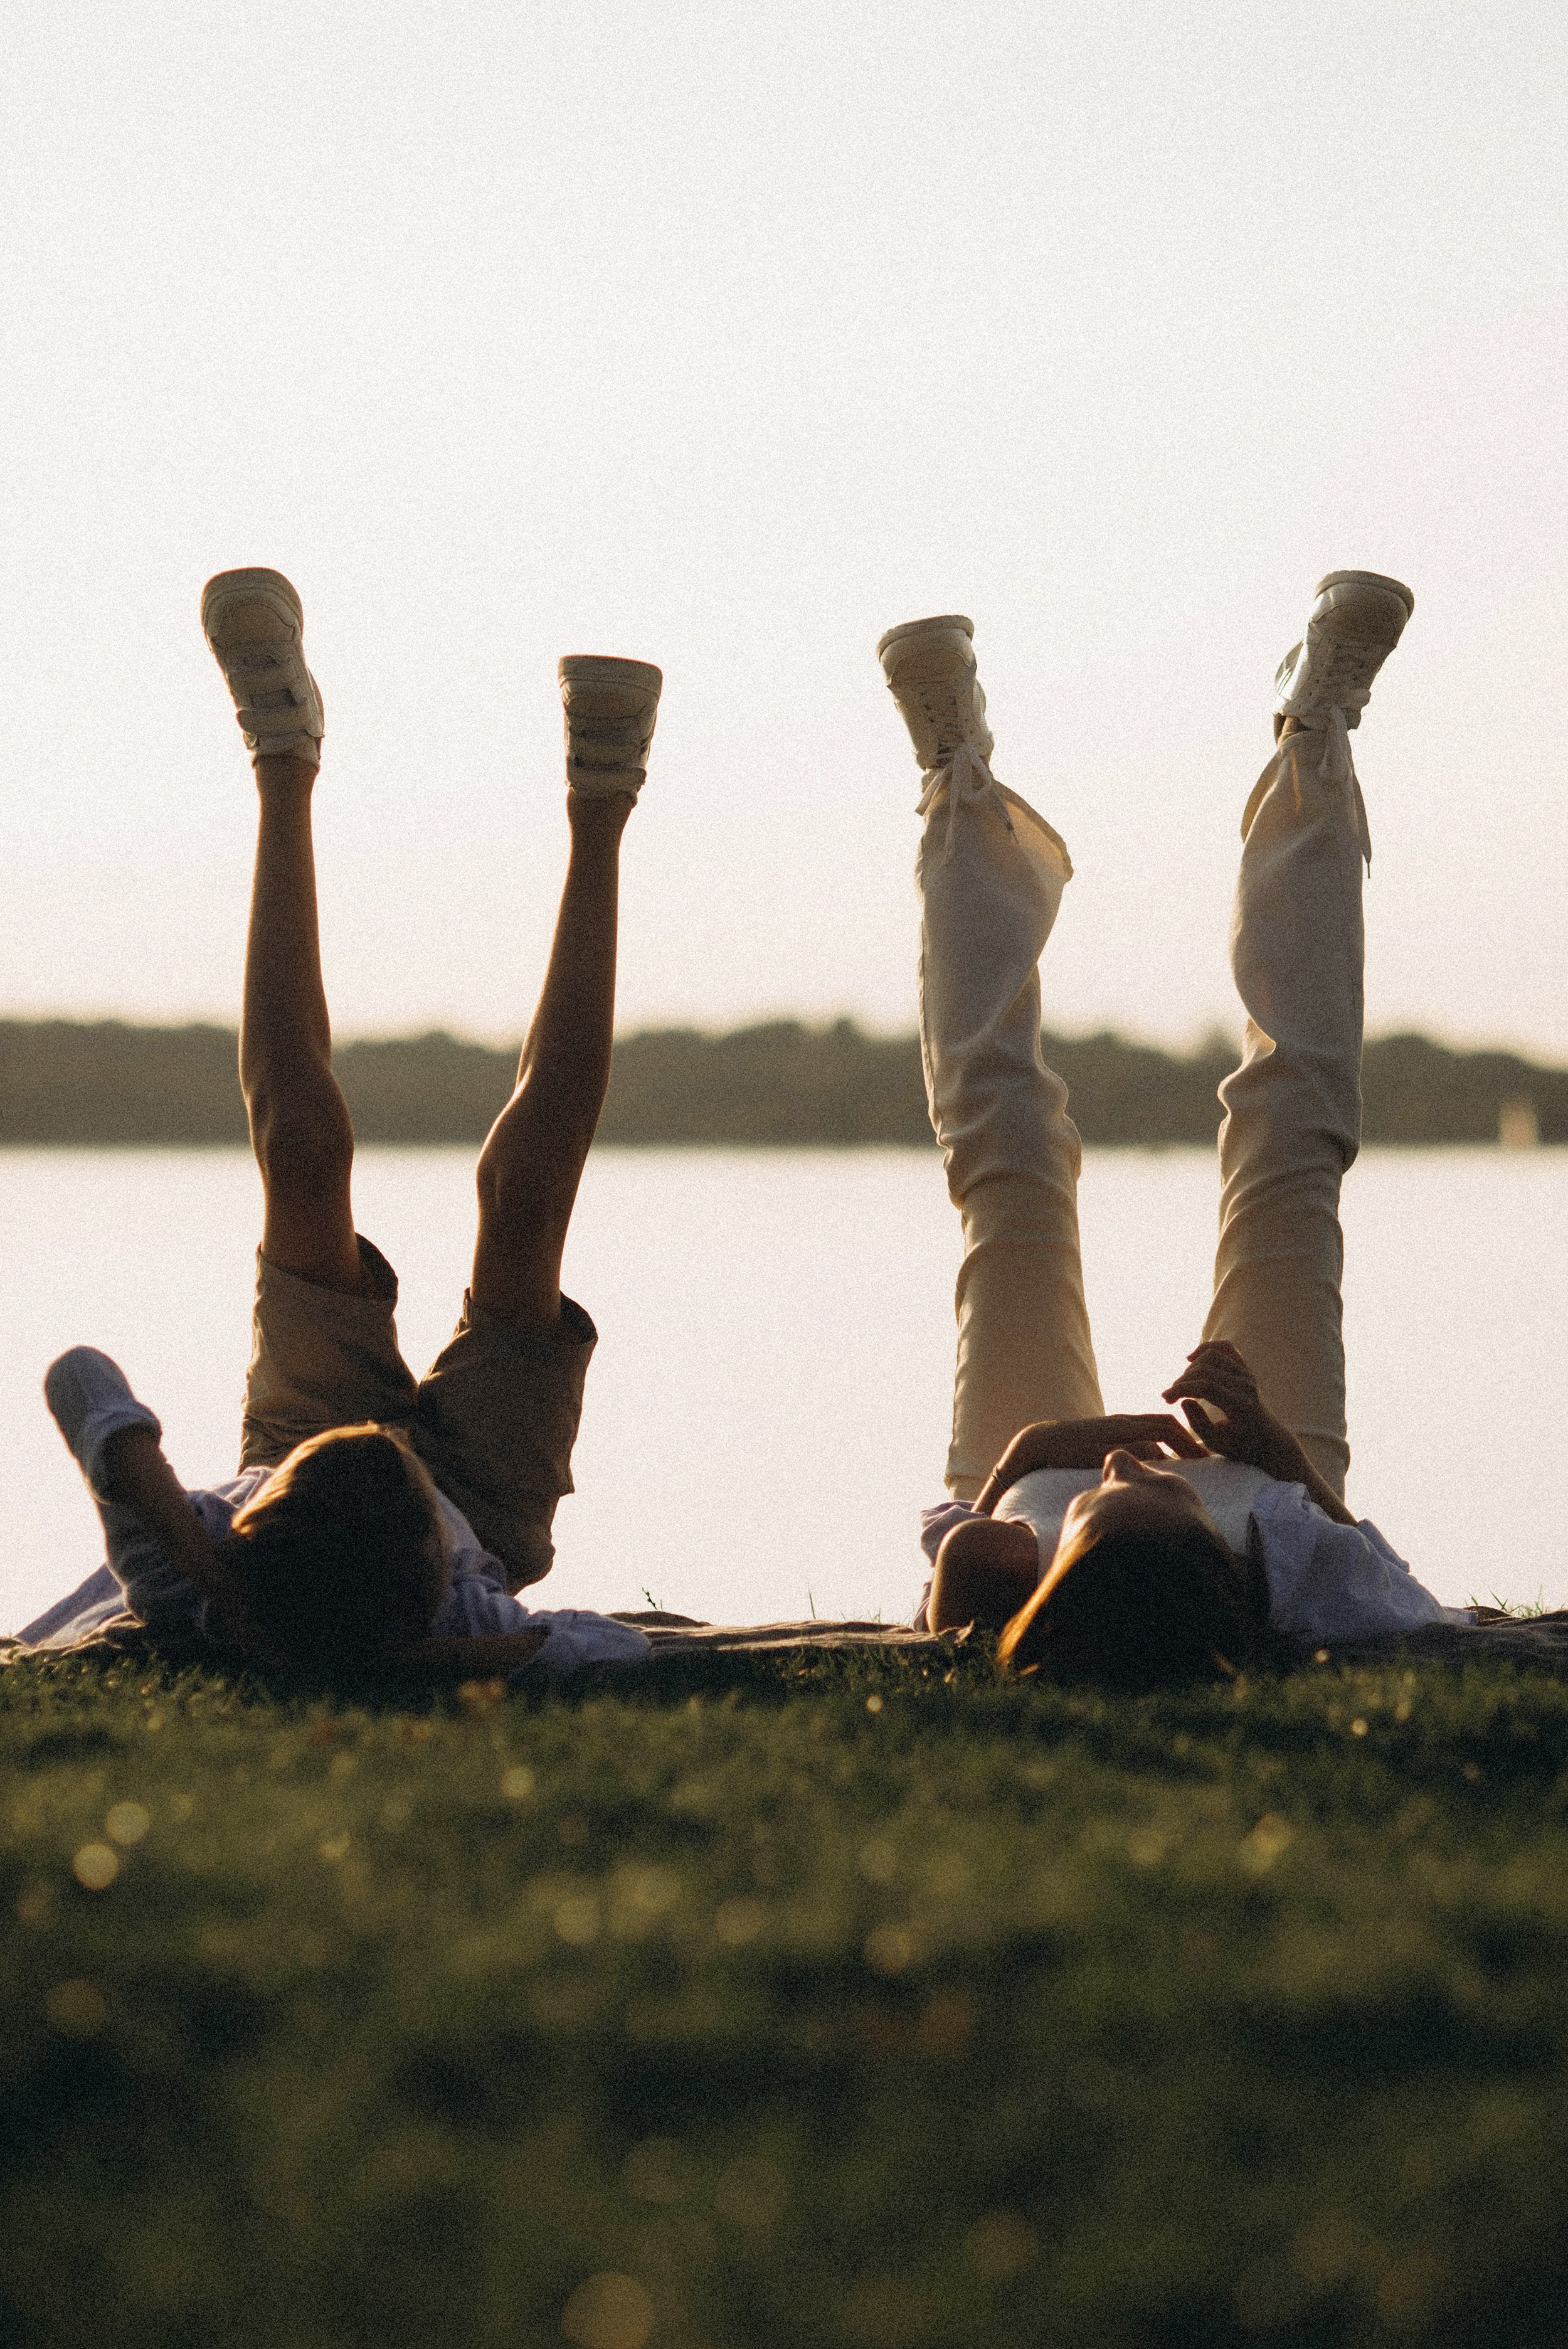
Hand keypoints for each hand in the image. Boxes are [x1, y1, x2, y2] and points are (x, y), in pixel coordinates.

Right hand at [975, 1412, 1207, 1514]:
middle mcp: (1124, 1423)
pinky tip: (1165, 1468)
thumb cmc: (1071, 1451)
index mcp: (1125, 1424)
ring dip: (1180, 1443)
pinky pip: (1137, 1444)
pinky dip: (1155, 1452)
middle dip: (1191, 1438)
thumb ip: (1125, 1454)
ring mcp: (1115, 1430)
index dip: (1186, 1436)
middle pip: (1168, 1422)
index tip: (1202, 1454)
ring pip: (1158, 1428)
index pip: (1165, 1422)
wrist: (1040, 1443)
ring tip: (1196, 1462)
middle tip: (1209, 1458)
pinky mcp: (1107, 1441)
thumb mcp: (1104, 1449)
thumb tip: (1150, 1466)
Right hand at [1160, 1342, 1300, 1479]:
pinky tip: (1190, 1359)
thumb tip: (1185, 1400)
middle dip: (1182, 1381)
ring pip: (1211, 1355)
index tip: (1166, 1399)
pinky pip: (1225, 1347)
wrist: (1266, 1439)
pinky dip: (1206, 1348)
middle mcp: (1246, 1385)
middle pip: (1205, 1370)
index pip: (1206, 1387)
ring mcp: (1247, 1374)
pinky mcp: (1245, 1368)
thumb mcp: (1217, 1444)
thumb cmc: (1240, 1446)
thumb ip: (1199, 1424)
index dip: (1181, 1389)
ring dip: (1190, 1368)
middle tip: (1169, 1397)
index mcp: (1241, 1406)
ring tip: (1181, 1385)